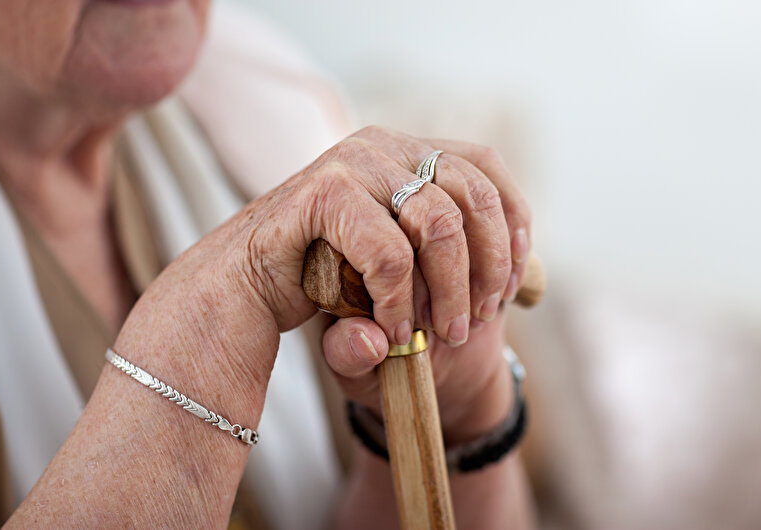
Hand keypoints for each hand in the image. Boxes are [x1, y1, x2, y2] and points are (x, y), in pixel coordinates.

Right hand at [114, 126, 531, 416]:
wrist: (244, 293)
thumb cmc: (330, 288)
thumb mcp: (404, 289)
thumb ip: (445, 286)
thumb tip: (516, 290)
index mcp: (408, 152)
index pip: (487, 168)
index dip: (513, 225)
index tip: (514, 284)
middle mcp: (385, 146)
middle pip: (474, 197)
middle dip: (489, 268)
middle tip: (475, 321)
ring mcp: (354, 163)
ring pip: (440, 223)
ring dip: (451, 289)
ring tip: (444, 334)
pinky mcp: (324, 193)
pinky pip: (389, 252)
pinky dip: (402, 302)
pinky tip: (397, 332)